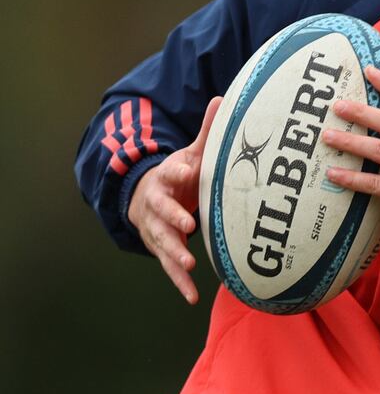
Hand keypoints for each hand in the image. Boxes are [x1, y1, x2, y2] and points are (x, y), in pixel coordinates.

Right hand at [128, 97, 221, 303]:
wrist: (144, 196)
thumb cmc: (177, 174)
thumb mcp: (189, 152)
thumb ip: (207, 131)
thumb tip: (222, 97)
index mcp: (167, 177)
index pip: (172, 171)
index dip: (180, 170)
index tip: (189, 168)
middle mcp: (158, 204)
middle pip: (163, 211)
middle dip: (173, 217)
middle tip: (187, 224)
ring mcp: (157, 229)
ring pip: (163, 242)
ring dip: (175, 254)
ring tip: (188, 265)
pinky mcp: (161, 248)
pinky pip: (170, 267)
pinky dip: (180, 282)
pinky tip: (192, 296)